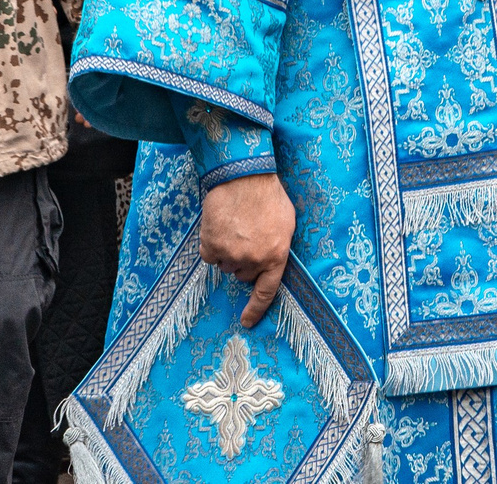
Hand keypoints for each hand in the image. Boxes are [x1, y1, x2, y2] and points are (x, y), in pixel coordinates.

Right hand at [201, 171, 295, 326]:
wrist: (243, 175)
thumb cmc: (268, 195)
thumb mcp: (287, 222)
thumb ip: (279, 247)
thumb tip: (273, 262)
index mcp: (277, 256)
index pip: (267, 292)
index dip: (256, 309)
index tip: (247, 322)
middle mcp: (254, 260)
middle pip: (243, 274)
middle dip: (244, 260)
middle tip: (246, 236)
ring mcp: (232, 254)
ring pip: (225, 265)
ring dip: (228, 251)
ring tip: (234, 226)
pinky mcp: (212, 245)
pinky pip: (209, 255)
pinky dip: (211, 244)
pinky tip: (219, 226)